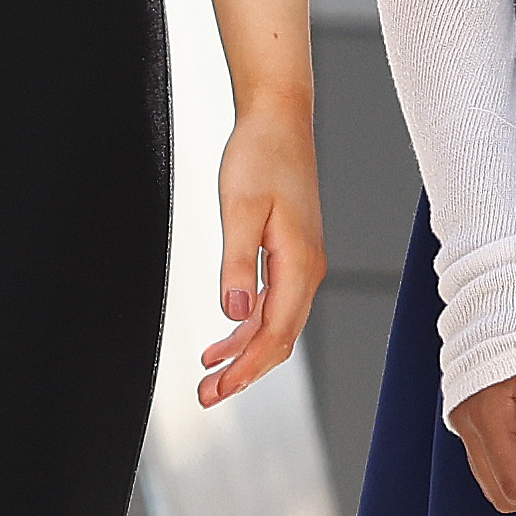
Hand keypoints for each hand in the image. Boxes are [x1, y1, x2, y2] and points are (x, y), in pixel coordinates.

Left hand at [199, 108, 327, 404]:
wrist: (278, 119)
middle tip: (208, 396)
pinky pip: (273, 305)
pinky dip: (249, 327)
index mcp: (299, 264)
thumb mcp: (241, 207)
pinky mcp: (291, 254)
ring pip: (277, 326)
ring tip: (210, 377)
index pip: (275, 334)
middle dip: (245, 372)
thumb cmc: (261, 155)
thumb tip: (237, 311)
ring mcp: (301, 264)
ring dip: (245, 354)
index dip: (246, 368)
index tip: (218, 389)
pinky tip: (226, 338)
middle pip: (279, 340)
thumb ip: (238, 261)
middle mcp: (307, 270)